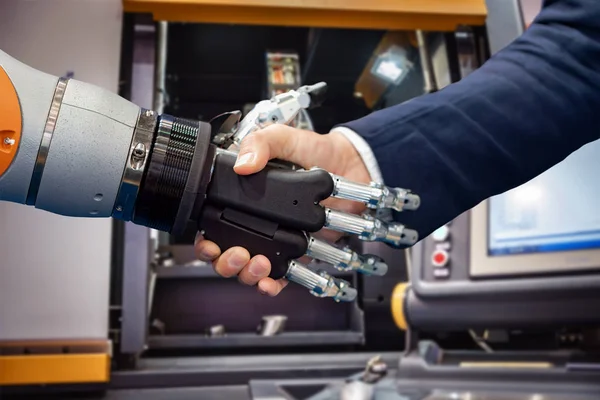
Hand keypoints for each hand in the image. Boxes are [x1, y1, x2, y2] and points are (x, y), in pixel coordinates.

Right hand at [194, 124, 370, 295]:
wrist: (353, 165)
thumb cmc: (316, 151)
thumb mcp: (284, 138)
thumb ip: (261, 143)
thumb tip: (242, 165)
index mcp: (244, 197)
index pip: (213, 223)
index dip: (206, 238)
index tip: (209, 242)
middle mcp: (256, 221)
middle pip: (225, 253)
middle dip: (225, 262)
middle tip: (237, 254)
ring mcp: (276, 239)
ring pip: (248, 268)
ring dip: (247, 273)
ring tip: (258, 264)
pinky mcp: (297, 252)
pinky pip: (279, 276)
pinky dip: (271, 285)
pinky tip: (269, 283)